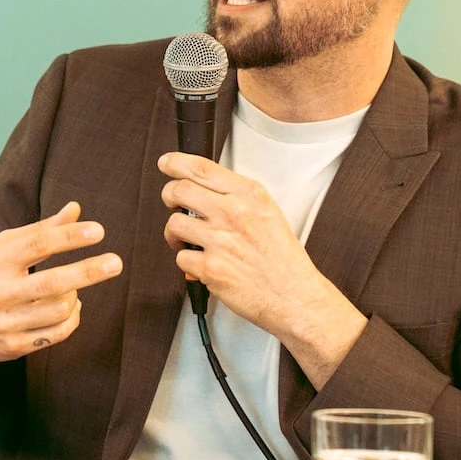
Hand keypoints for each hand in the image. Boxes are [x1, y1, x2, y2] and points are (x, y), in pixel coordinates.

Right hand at [0, 201, 122, 363]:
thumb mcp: (0, 248)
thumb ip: (40, 231)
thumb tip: (76, 210)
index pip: (37, 245)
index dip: (70, 237)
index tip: (98, 231)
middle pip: (52, 283)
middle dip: (87, 271)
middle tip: (115, 262)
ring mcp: (4, 323)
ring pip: (58, 310)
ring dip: (76, 295)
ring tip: (78, 286)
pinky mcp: (12, 347)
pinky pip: (56, 333)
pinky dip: (72, 318)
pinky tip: (72, 306)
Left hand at [158, 152, 365, 387]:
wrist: (293, 296)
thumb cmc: (283, 259)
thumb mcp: (268, 213)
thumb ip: (238, 197)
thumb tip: (204, 187)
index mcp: (249, 195)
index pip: (202, 168)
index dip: (176, 163)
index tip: (167, 163)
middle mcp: (233, 213)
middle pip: (179, 190)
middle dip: (169, 196)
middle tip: (172, 204)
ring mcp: (220, 240)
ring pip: (174, 223)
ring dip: (174, 233)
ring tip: (186, 240)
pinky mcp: (210, 268)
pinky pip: (181, 258)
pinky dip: (188, 262)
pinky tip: (202, 263)